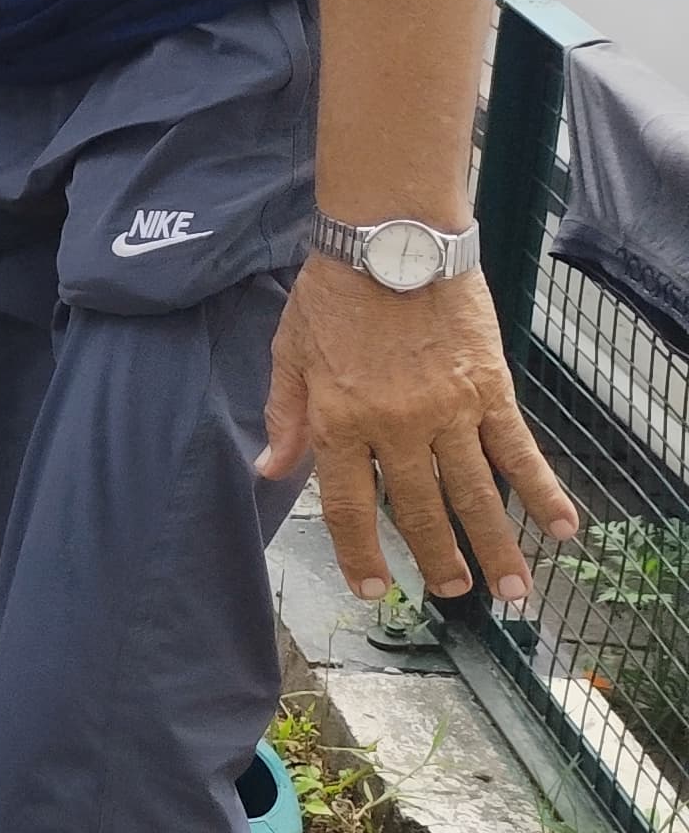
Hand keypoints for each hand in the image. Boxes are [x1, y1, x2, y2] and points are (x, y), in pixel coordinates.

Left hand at [263, 255, 579, 606]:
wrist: (391, 238)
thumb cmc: (334, 291)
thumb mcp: (289, 352)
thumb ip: (284, 416)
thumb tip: (268, 470)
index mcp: (338, 421)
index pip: (349, 507)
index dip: (361, 555)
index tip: (374, 591)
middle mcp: (393, 427)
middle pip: (418, 509)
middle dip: (437, 559)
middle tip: (454, 595)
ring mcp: (447, 411)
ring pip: (472, 493)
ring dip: (495, 545)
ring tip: (511, 591)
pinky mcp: (490, 389)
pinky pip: (519, 450)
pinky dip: (543, 491)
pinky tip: (563, 527)